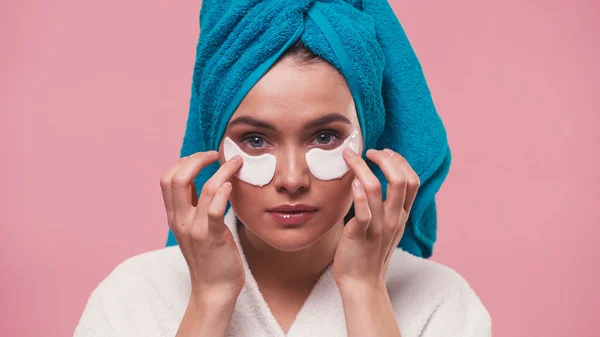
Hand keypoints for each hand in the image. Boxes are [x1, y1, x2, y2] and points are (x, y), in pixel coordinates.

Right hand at [160, 151, 244, 299]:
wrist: (214, 289)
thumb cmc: (210, 257)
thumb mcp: (194, 228)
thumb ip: (194, 206)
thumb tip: (201, 181)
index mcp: (174, 217)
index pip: (167, 179)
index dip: (183, 162)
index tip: (202, 157)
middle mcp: (180, 221)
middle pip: (176, 179)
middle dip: (196, 159)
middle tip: (215, 154)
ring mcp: (195, 229)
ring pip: (204, 188)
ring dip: (222, 170)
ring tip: (236, 163)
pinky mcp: (213, 237)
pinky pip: (215, 209)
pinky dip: (223, 192)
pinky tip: (232, 185)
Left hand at [333, 148, 419, 289]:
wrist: (362, 283)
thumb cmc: (369, 252)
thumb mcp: (386, 227)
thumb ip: (386, 205)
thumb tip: (372, 179)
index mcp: (401, 215)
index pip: (412, 180)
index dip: (400, 161)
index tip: (384, 152)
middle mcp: (394, 219)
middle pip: (400, 179)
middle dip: (385, 159)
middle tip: (369, 151)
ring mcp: (378, 227)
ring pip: (377, 188)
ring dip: (362, 167)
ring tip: (350, 157)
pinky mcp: (360, 234)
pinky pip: (363, 212)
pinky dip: (359, 194)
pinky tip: (352, 182)